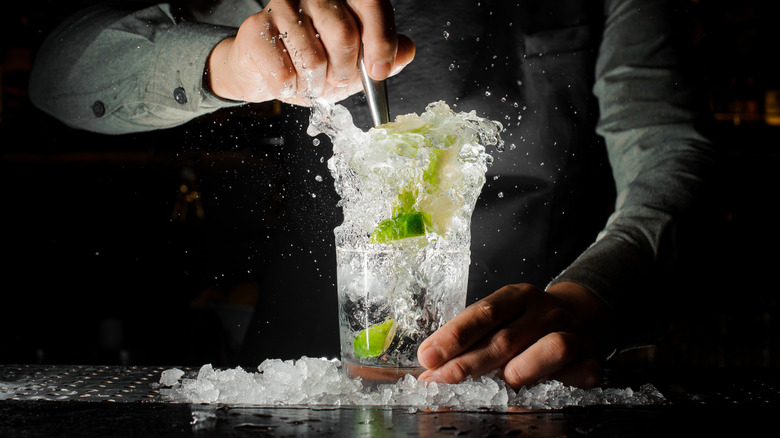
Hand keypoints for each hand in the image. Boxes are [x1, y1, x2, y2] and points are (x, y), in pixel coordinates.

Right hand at [205, 0, 414, 104]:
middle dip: (345, 72)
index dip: (381, 41)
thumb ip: (384, 57)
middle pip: (344, 34)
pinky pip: (285, 73)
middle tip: (336, 82)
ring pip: (313, 58)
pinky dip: (291, 89)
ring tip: (309, 81)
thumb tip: (407, 51)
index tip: (379, 71)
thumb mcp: (356, 63)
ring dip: (315, 84)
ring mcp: (283, 6)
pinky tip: (287, 81)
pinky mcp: (257, 28)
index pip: (372, 5)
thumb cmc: (313, 63)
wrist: (267, 72)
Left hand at [417, 282, 613, 388]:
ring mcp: (573, 333)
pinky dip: (563, 382)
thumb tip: (430, 367)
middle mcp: (546, 311)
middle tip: (444, 378)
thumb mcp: (502, 317)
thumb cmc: (530, 321)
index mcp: (519, 296)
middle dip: (471, 362)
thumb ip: (470, 339)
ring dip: (523, 369)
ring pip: (552, 348)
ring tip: (504, 382)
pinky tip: (545, 388)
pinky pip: (581, 372)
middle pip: (507, 337)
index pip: (484, 312)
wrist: (585, 312)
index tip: (428, 356)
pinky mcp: (593, 359)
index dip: (454, 336)